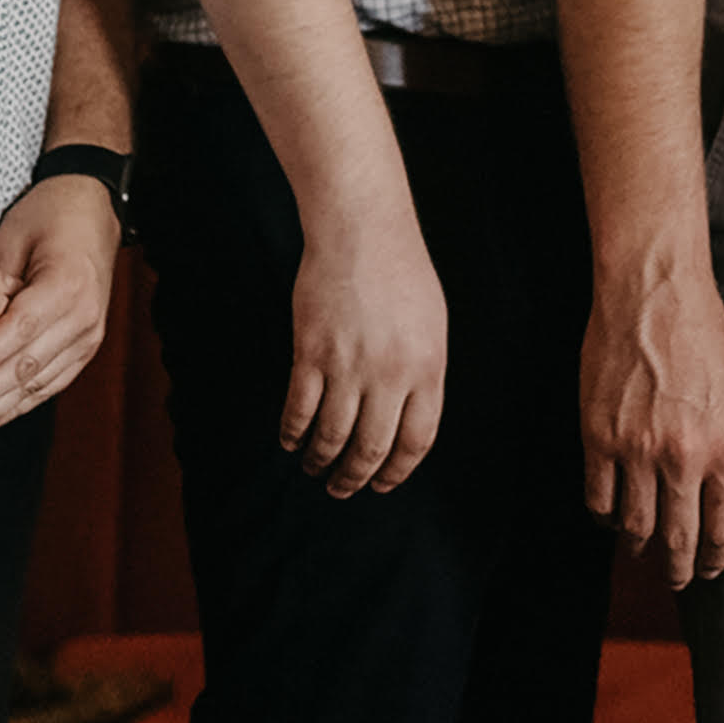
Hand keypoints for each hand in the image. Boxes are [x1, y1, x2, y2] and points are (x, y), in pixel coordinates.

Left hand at [0, 173, 120, 449]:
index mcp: (69, 284)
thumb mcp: (16, 235)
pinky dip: (10, 410)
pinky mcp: (80, 354)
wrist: (92, 215)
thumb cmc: (47, 218)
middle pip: (27, 366)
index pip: (22, 328)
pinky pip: (44, 389)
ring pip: (34, 387)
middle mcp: (84, 318)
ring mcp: (87, 340)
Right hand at [281, 206, 453, 495]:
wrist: (363, 233)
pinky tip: (291, 441)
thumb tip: (406, 421)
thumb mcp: (432, 327)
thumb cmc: (402, 275)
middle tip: (342, 489)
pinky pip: (299, 409)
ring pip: (332, 435)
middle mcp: (390, 374)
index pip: (416, 440)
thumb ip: (423, 375)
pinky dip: (293, 433)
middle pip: (372, 447)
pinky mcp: (310, 353)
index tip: (383, 485)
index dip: (398, 471)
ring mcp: (348, 365)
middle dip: (355, 477)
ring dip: (321, 461)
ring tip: (315, 469)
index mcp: (428, 369)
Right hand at [582, 249, 723, 587]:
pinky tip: (610, 516)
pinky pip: (598, 497)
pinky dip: (604, 516)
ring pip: (635, 525)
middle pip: (678, 537)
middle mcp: (683, 457)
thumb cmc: (702, 336)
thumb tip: (716, 489)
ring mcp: (637, 450)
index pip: (722, 527)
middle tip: (676, 580)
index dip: (715, 557)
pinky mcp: (598, 437)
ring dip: (639, 545)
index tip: (709, 569)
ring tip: (641, 549)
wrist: (654, 294)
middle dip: (678, 568)